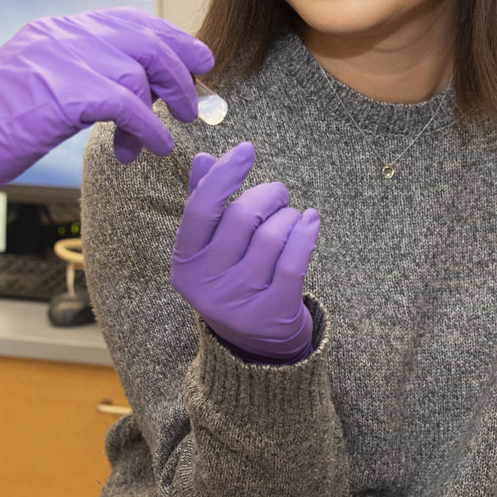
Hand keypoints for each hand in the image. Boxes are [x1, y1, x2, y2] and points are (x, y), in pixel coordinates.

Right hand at [0, 8, 211, 206]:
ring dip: (160, 108)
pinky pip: (128, 104)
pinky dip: (147, 127)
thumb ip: (81, 78)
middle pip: (144, 39)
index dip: (170, 37)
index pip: (127, 20)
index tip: (198, 59)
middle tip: (194, 103)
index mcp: (54, 31)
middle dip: (180, 71)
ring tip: (155, 138)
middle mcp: (60, 36)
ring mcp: (61, 59)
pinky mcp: (64, 92)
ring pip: (140, 71)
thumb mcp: (36, 89)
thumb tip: (135, 91)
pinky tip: (148, 147)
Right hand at [172, 142, 319, 361]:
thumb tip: (205, 159)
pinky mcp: (274, 313)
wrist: (255, 346)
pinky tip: (310, 222)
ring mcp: (241, 302)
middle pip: (242, 217)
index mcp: (186, 263)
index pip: (200, 209)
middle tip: (279, 193)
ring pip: (273, 236)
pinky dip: (306, 233)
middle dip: (268, 194)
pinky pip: (295, 261)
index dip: (224, 175)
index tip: (247, 150)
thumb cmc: (232, 281)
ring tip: (293, 216)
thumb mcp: (210, 250)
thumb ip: (205, 204)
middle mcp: (208, 285)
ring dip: (290, 215)